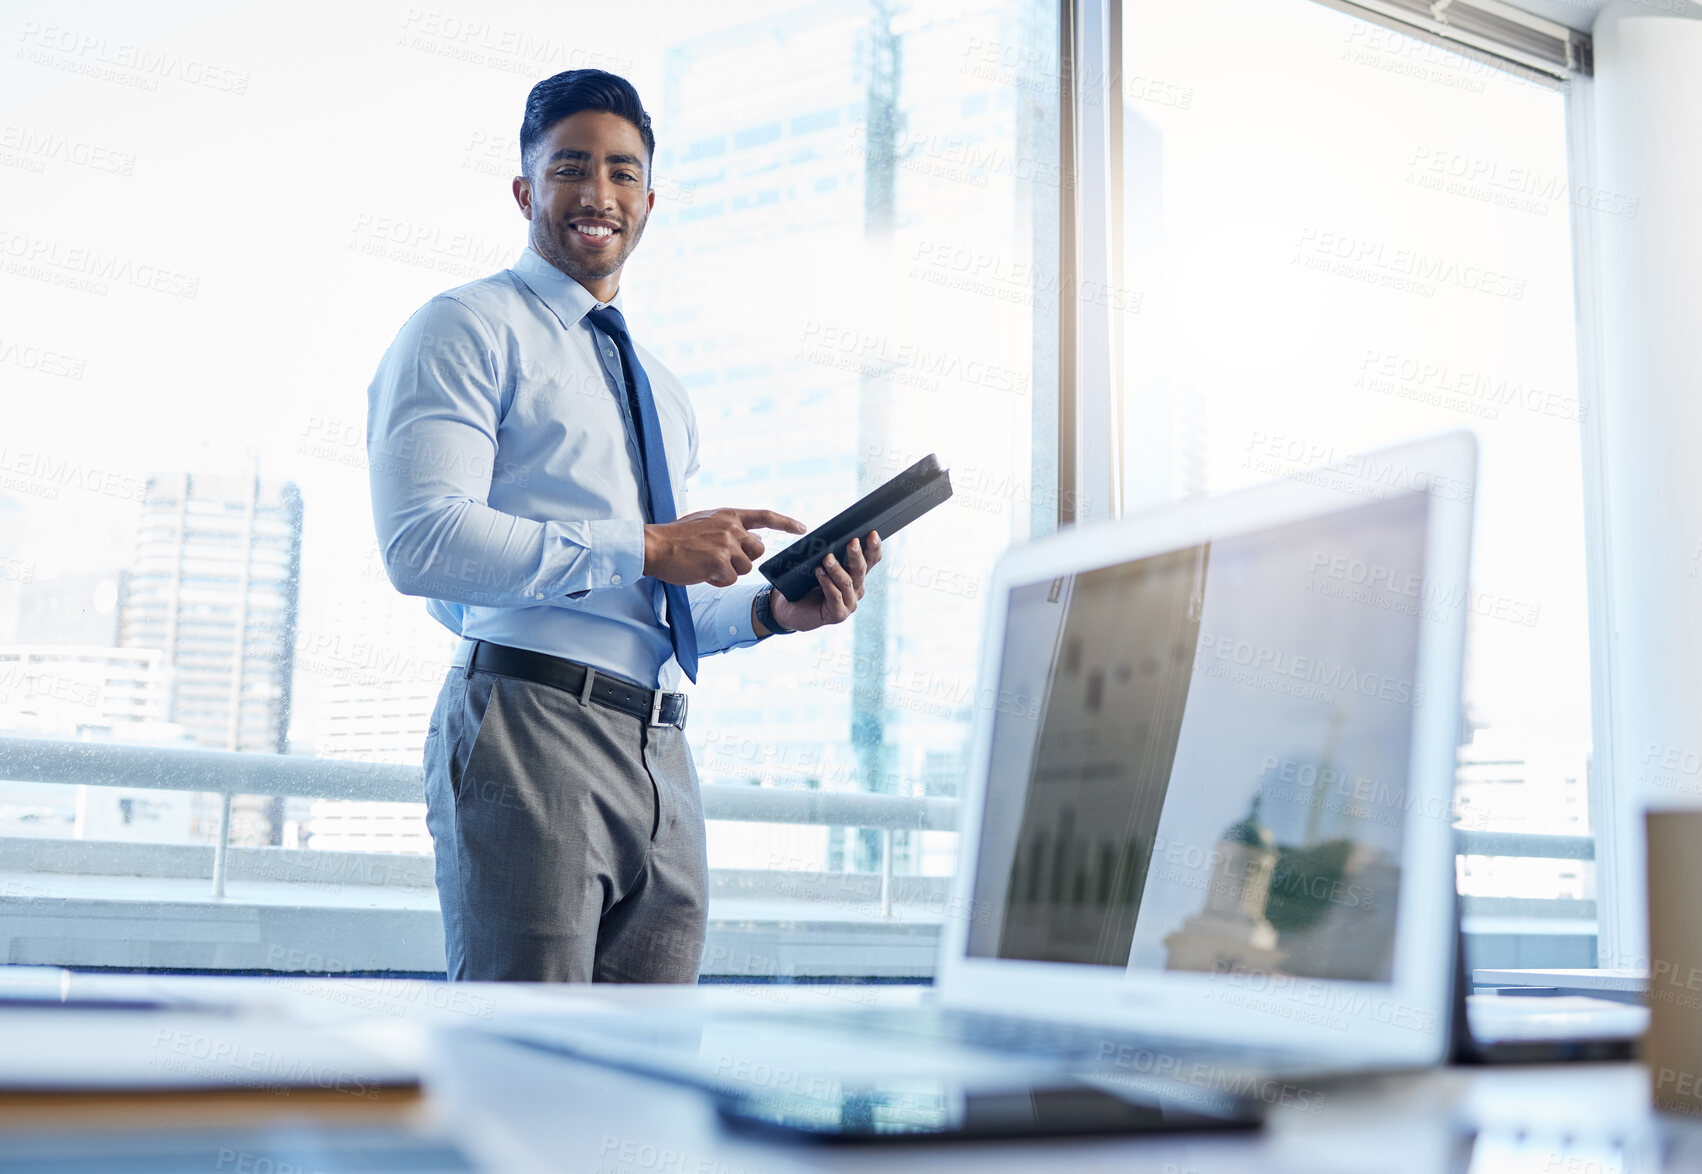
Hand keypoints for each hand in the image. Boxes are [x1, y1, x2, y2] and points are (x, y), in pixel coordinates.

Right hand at [644, 508, 804, 587]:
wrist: (655, 546)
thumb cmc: (677, 537)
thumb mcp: (706, 521)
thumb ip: (727, 528)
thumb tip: (747, 541)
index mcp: (729, 515)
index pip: (765, 516)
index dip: (786, 523)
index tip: (802, 528)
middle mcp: (732, 528)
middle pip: (758, 551)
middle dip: (744, 559)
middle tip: (720, 558)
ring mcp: (727, 545)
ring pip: (745, 568)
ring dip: (728, 572)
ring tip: (706, 564)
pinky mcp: (720, 563)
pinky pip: (731, 580)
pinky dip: (718, 580)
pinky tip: (702, 572)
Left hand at [769, 531, 882, 632]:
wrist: (792, 609)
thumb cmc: (806, 584)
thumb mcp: (821, 566)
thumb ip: (831, 556)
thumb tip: (832, 538)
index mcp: (856, 575)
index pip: (871, 560)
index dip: (874, 547)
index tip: (872, 533)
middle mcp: (857, 589)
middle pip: (861, 570)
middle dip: (857, 555)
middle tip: (852, 542)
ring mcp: (849, 603)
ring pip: (847, 582)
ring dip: (837, 569)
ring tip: (827, 558)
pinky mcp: (838, 614)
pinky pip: (835, 596)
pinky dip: (827, 583)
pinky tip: (819, 572)